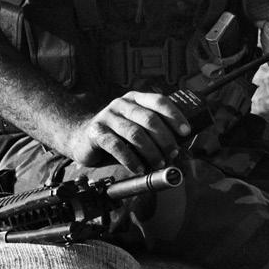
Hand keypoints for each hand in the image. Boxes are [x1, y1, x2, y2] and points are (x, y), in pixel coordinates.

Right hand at [63, 92, 191, 171]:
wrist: (82, 137)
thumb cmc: (117, 135)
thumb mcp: (137, 127)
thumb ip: (155, 133)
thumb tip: (180, 149)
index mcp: (136, 99)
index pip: (159, 101)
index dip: (175, 115)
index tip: (186, 132)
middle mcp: (122, 104)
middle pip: (149, 119)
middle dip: (165, 139)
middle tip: (173, 154)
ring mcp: (108, 116)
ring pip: (135, 133)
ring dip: (151, 151)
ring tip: (159, 164)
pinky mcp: (96, 132)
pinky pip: (116, 146)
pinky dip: (131, 160)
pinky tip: (139, 169)